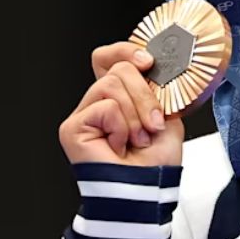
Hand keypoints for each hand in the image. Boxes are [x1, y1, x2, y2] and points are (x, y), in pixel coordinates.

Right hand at [58, 42, 183, 165]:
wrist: (149, 188)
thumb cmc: (156, 159)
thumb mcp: (166, 112)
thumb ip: (155, 87)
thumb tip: (152, 65)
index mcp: (119, 96)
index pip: (109, 56)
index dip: (126, 51)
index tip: (149, 62)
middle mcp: (97, 102)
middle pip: (119, 68)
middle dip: (145, 96)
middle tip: (152, 124)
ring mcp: (83, 114)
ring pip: (113, 84)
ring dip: (136, 114)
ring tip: (137, 138)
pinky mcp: (72, 127)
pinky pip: (105, 106)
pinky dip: (121, 126)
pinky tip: (118, 145)